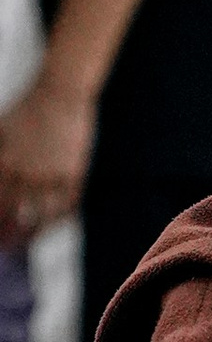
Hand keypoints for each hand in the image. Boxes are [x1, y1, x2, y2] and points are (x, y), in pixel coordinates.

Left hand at [0, 77, 94, 240]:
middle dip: (9, 237)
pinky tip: (54, 223)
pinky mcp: (74, 173)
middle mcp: (27, 174)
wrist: (60, 93)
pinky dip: (61, 219)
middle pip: (15, 217)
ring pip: (42, 217)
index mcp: (4, 165)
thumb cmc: (25, 109)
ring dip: (34, 234)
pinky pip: (67, 205)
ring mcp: (52, 175)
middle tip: (7, 248)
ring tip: (29, 242)